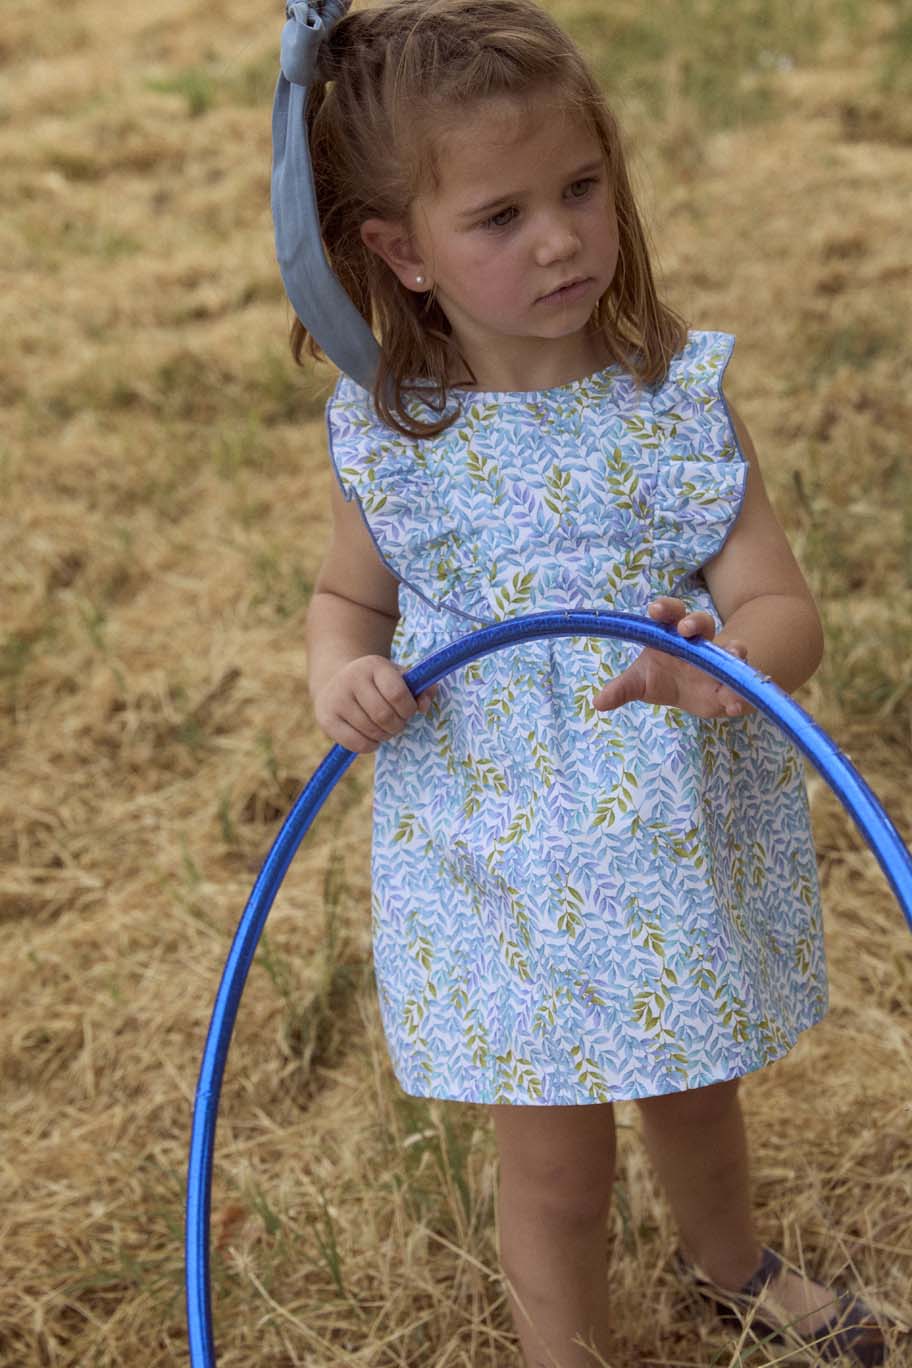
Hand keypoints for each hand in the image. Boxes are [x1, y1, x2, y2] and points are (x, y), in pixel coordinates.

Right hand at [313, 655, 435, 752]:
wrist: (335, 678)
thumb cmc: (376, 681)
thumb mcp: (398, 677)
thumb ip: (421, 689)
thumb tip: (423, 707)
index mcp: (374, 665)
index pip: (397, 694)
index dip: (408, 709)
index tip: (408, 711)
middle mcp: (352, 679)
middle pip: (384, 716)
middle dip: (398, 725)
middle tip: (398, 723)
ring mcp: (336, 699)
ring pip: (371, 731)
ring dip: (385, 735)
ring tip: (385, 728)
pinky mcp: (326, 718)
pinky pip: (356, 743)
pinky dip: (370, 745)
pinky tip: (372, 736)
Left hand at [593, 597, 752, 719]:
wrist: (694, 695)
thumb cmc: (664, 677)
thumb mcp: (641, 682)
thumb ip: (623, 689)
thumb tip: (598, 702)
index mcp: (673, 635)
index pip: (670, 613)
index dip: (664, 608)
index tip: (654, 610)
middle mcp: (698, 643)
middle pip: (701, 622)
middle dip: (695, 622)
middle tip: (686, 629)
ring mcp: (718, 662)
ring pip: (729, 650)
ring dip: (732, 650)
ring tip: (734, 653)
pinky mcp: (733, 684)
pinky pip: (740, 686)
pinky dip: (740, 694)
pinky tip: (735, 703)